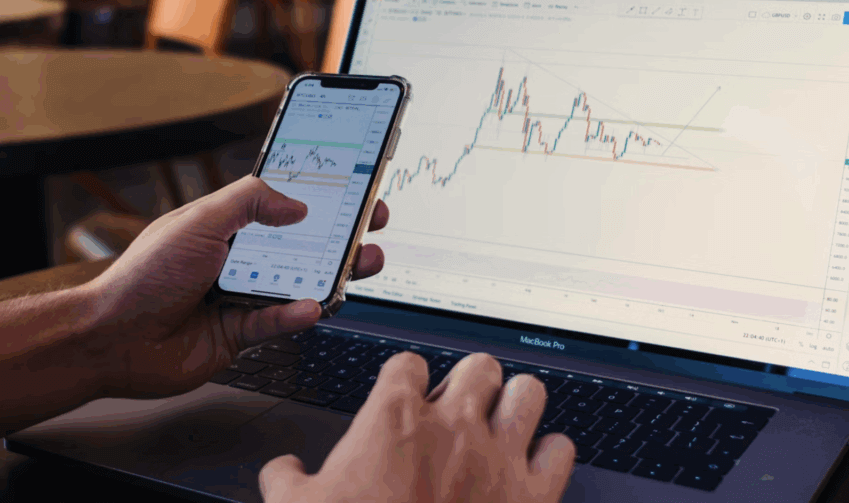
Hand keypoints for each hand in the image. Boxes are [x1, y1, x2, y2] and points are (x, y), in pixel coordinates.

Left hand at [80, 175, 388, 398]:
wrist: (112, 339)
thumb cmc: (143, 276)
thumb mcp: (199, 220)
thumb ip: (249, 202)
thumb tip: (296, 205)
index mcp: (228, 225)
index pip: (283, 204)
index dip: (320, 195)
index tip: (353, 186)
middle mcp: (240, 259)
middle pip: (304, 244)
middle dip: (343, 234)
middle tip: (372, 224)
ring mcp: (244, 296)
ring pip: (302, 283)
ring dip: (335, 274)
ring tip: (362, 263)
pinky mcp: (243, 333)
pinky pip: (280, 322)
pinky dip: (297, 315)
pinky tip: (310, 306)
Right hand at [260, 353, 575, 502]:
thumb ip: (286, 479)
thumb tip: (282, 471)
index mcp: (395, 418)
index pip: (409, 364)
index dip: (406, 380)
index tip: (405, 394)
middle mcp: (453, 426)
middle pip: (478, 367)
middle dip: (469, 383)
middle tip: (458, 408)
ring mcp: (498, 456)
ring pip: (528, 393)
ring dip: (516, 405)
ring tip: (502, 423)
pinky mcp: (533, 494)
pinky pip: (561, 450)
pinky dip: (550, 455)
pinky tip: (534, 467)